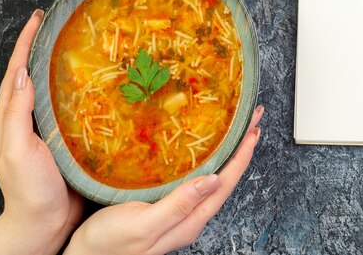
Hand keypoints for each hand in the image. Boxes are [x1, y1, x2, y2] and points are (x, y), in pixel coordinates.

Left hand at [0, 9, 83, 254]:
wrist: (44, 222)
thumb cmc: (29, 190)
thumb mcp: (17, 151)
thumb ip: (17, 115)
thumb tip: (22, 75)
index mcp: (11, 117)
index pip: (17, 70)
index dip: (26, 43)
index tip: (38, 19)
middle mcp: (27, 118)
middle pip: (33, 73)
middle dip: (43, 46)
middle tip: (61, 25)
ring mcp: (46, 129)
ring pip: (54, 88)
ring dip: (62, 66)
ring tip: (79, 47)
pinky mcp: (66, 139)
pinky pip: (72, 107)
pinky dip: (80, 91)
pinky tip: (97, 87)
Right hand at [64, 105, 263, 254]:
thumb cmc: (108, 243)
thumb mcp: (143, 224)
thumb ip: (178, 205)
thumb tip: (213, 180)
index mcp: (191, 220)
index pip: (226, 182)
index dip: (243, 154)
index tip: (254, 128)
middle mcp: (191, 217)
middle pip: (226, 178)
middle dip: (242, 149)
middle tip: (253, 120)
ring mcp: (180, 212)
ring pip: (214, 178)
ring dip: (229, 154)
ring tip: (239, 132)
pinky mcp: (167, 207)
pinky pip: (196, 180)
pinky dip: (208, 160)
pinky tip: (205, 153)